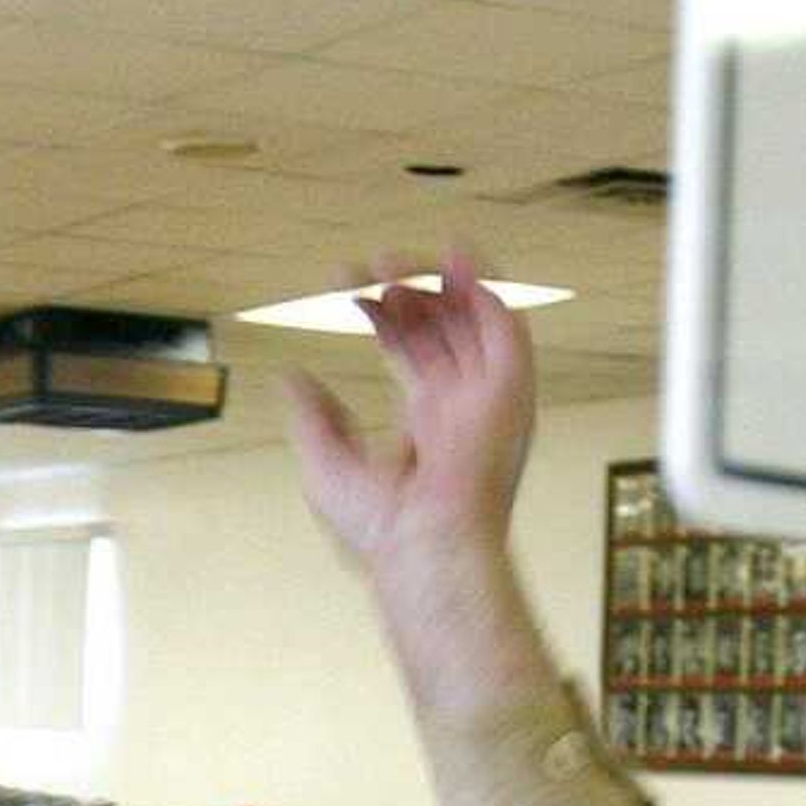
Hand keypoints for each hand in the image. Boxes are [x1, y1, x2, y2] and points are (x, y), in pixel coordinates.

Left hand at [279, 252, 538, 577]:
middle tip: (364, 268)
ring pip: (468, 314)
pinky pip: (505, 321)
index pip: (406, 344)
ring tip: (390, 261)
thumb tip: (294, 378)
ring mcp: (486, 393)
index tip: (341, 286)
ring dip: (434, 279)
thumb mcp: (325, 464)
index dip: (378, 309)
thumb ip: (313, 416)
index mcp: (427, 420)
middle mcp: (461, 401)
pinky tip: (449, 260)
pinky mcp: (510, 386)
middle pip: (435, 323)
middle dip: (400, 288)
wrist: (424, 546)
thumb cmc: (382, 529)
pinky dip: (483, 285)